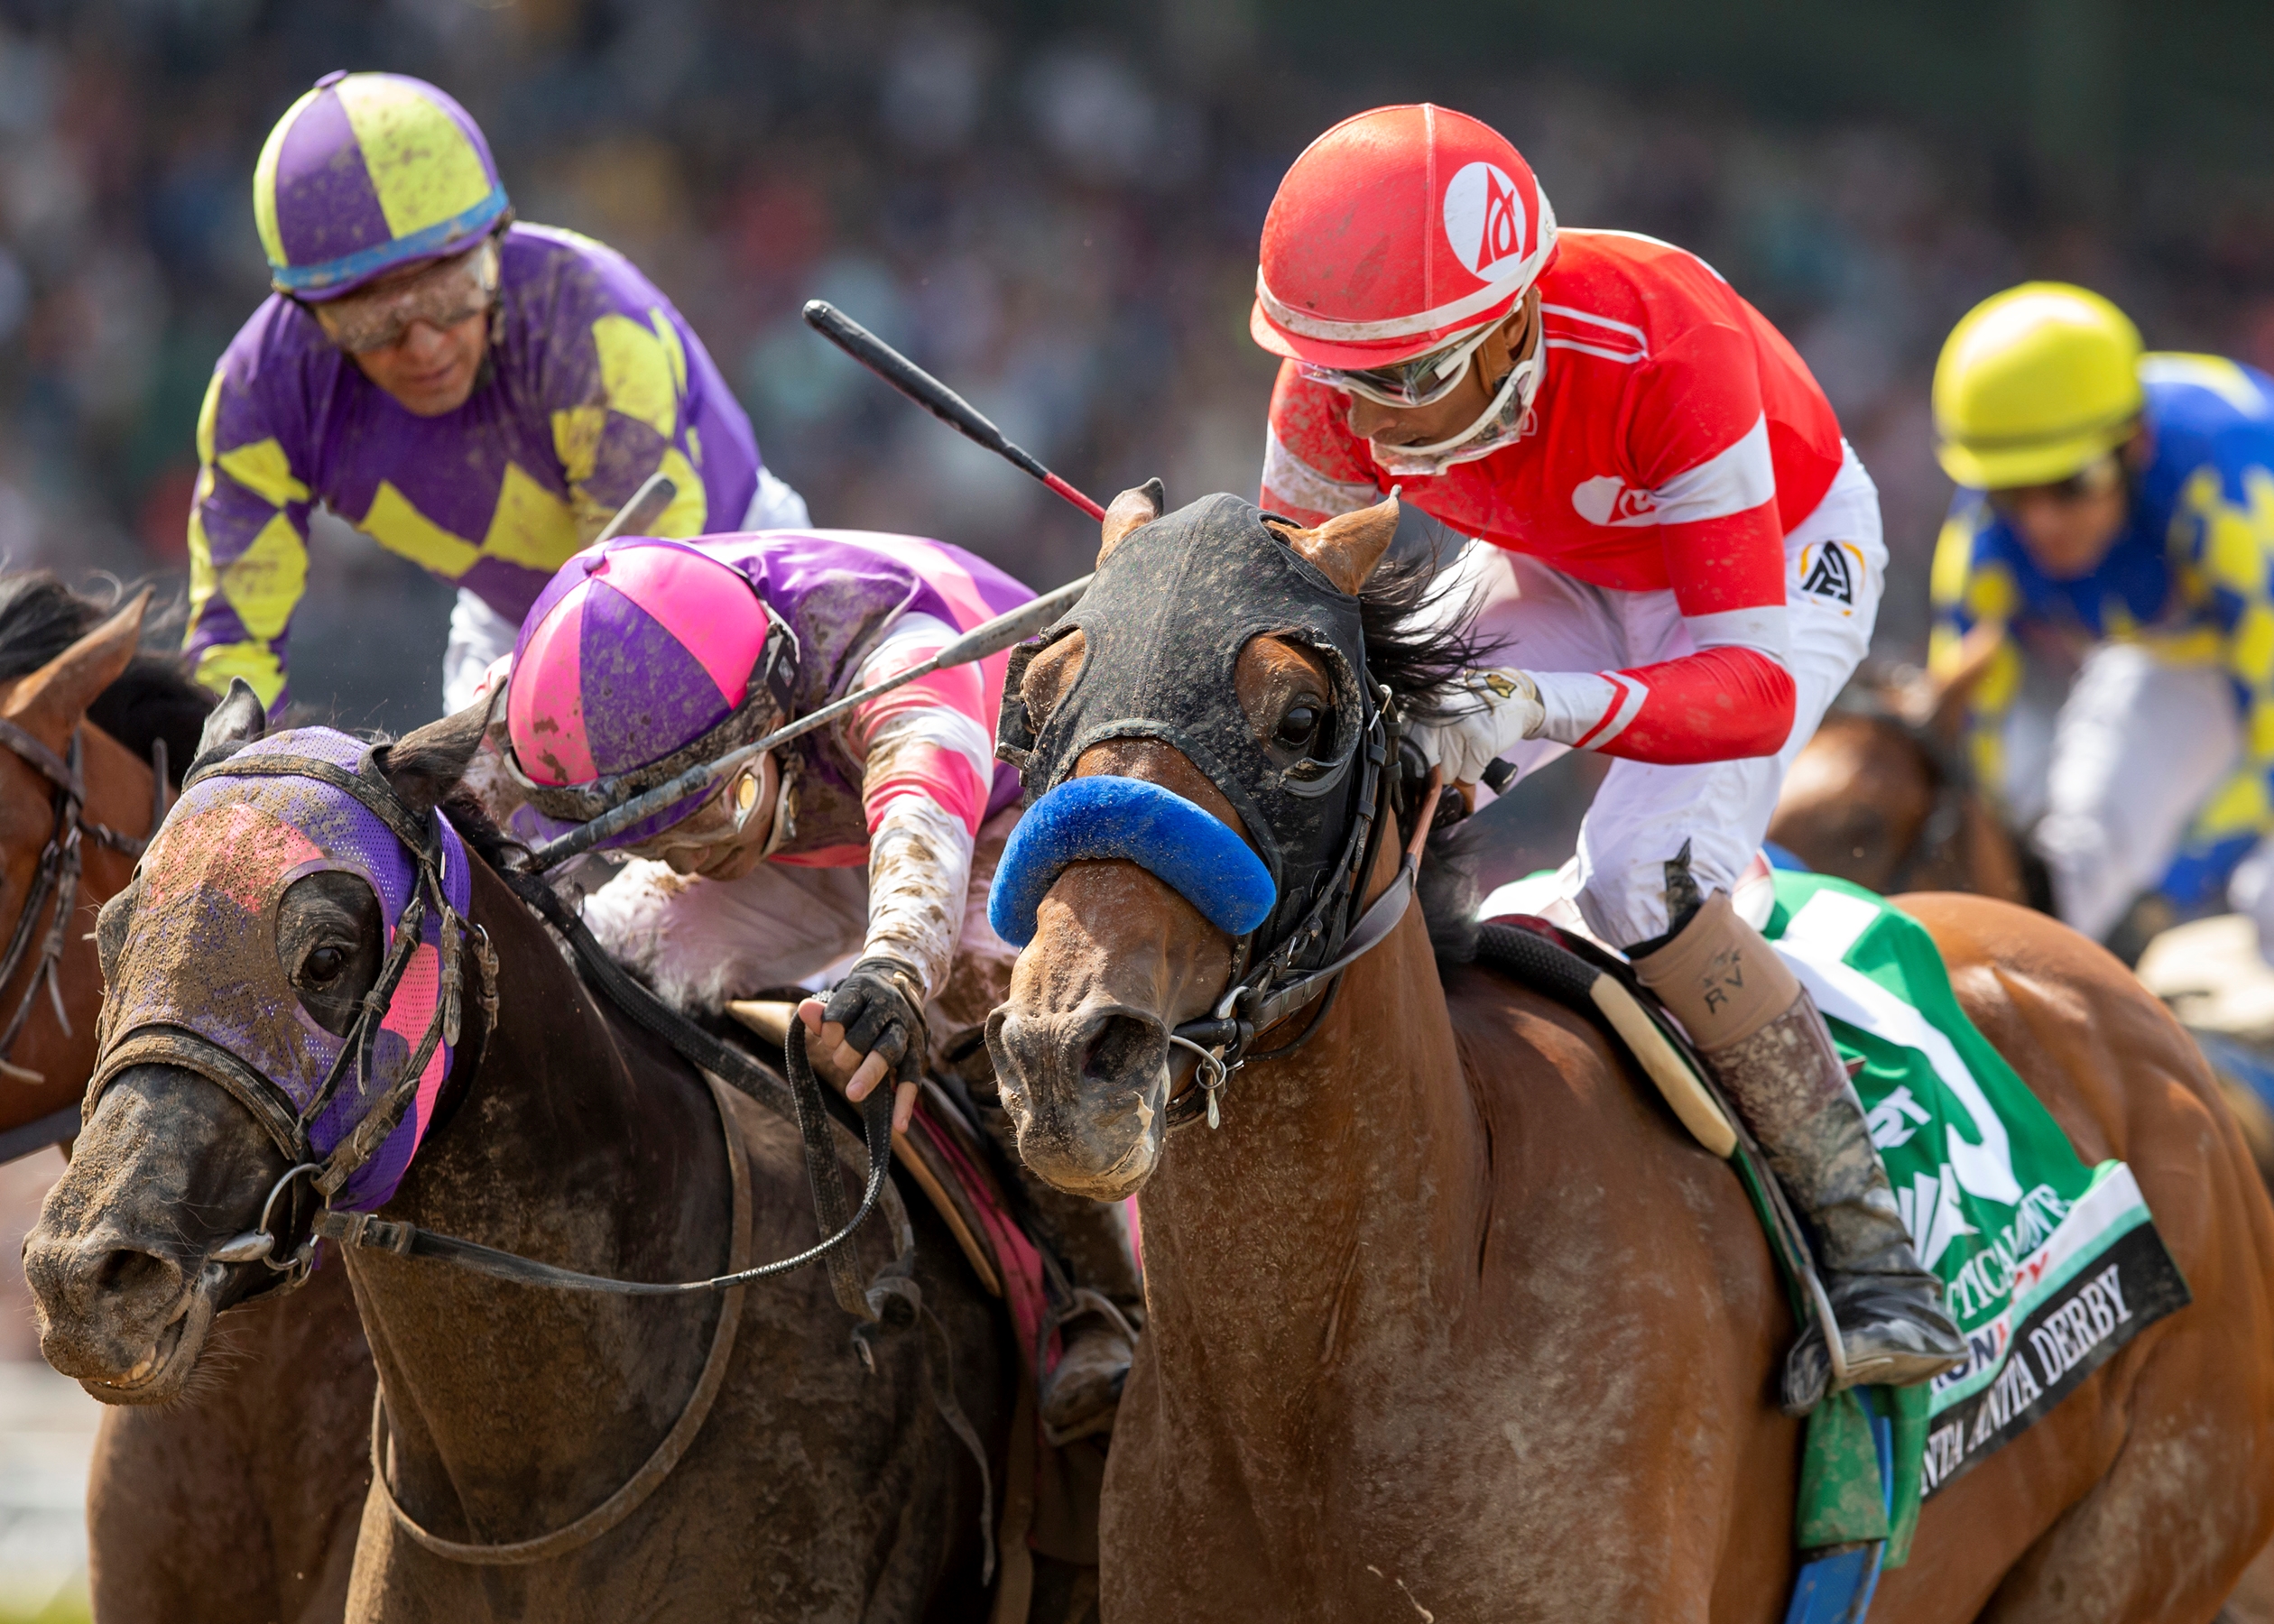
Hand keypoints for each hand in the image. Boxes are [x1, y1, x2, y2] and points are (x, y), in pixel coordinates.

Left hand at [798, 956, 926, 1133]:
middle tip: (840, 1061)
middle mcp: (889, 1007)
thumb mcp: (840, 1000)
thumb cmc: (859, 1001)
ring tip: (852, 1094)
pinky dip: (905, 1101)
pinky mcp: (918, 1050)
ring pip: (888, 1051)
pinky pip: (912, 1077)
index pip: (843, 1012)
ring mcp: (906, 1029)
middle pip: (866, 1033)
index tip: (828, 1038)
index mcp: (864, 990)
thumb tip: (805, 1011)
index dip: (830, 1029)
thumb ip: (822, 1013)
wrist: (900, 980)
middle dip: (848, 1052)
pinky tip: (898, 1124)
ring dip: (869, 1074)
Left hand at [1407, 668, 1543, 784]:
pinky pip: (1469, 776)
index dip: (1415, 763)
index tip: (1425, 763)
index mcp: (1422, 709)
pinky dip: (1475, 772)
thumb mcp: (1439, 712)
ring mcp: (1461, 728)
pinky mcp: (1482, 741)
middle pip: (1426, 766)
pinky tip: (1481, 751)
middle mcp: (1438, 716)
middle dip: (1438, 769)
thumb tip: (1414, 775)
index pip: (1406, 749)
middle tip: (1453, 752)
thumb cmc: (1470, 710)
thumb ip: (1421, 736)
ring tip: (1469, 747)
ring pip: (1449, 774)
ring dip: (1459, 769)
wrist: (1513, 696)